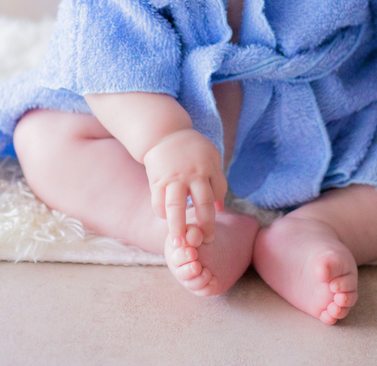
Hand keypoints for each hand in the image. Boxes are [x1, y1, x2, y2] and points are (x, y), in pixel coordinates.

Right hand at [142, 128, 227, 245]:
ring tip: (179, 243)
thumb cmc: (191, 148)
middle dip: (205, 225)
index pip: (217, 192)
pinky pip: (158, 202)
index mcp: (208, 167)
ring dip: (177, 227)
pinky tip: (166, 218)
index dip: (217, 207)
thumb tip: (220, 208)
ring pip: (176, 206)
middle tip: (205, 242)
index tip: (214, 219)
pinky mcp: (157, 180)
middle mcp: (192, 174)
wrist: (164, 133)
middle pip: (201, 203)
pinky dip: (162, 213)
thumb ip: (217, 180)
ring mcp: (173, 178)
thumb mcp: (211, 156)